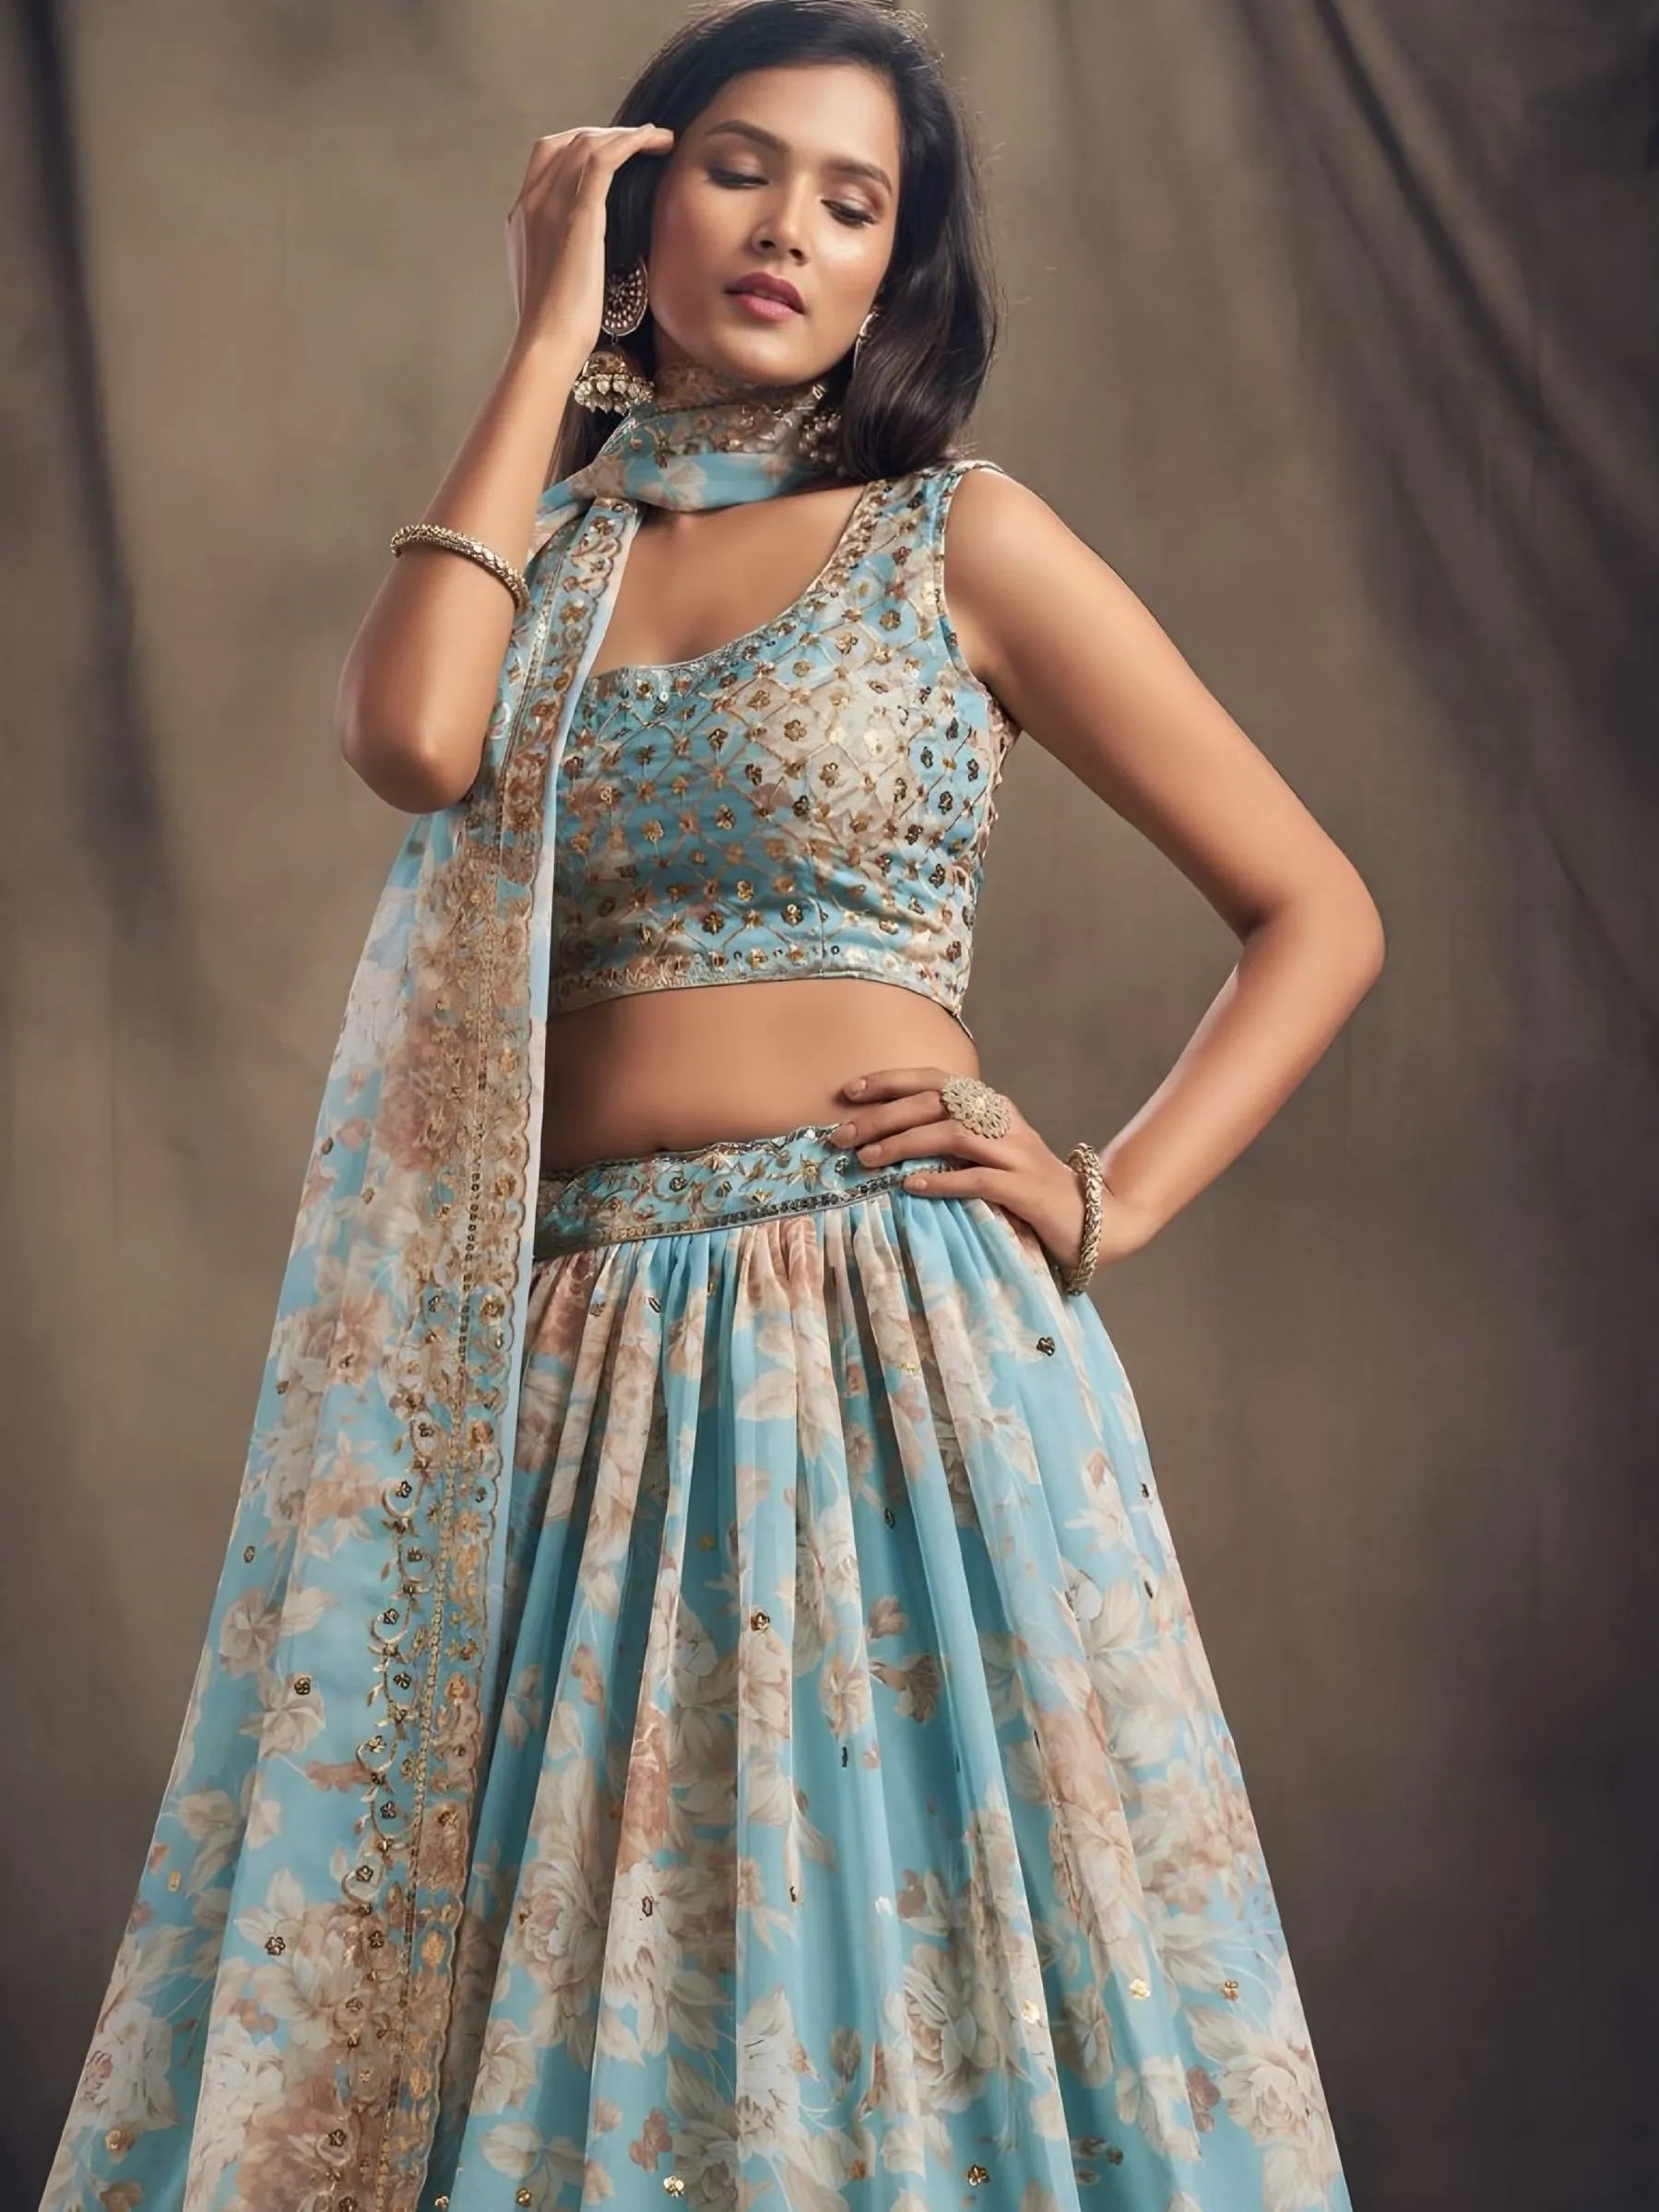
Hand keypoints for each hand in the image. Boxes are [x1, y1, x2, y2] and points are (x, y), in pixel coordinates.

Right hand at [506, 124, 674, 354]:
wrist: (547, 343)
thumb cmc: (554, 326)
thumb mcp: (551, 278)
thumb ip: (559, 252)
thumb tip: (582, 252)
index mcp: (523, 215)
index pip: (548, 156)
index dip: (581, 144)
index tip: (613, 152)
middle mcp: (533, 201)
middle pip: (567, 141)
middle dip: (606, 134)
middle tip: (641, 142)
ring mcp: (552, 205)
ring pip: (587, 143)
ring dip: (626, 135)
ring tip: (657, 138)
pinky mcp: (579, 216)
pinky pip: (604, 159)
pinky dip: (631, 142)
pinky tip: (655, 141)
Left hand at [831, 1067, 1161, 1273]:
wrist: (1091, 1221)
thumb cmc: (1026, 1190)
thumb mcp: (987, 1156)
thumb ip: (949, 1141)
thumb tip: (882, 1140)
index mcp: (991, 1106)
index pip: (934, 1081)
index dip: (890, 1081)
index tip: (848, 1092)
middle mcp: (1003, 1120)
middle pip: (935, 1103)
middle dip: (882, 1117)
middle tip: (841, 1136)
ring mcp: (1017, 1153)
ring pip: (952, 1134)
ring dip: (903, 1144)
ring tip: (868, 1161)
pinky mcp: (1025, 1188)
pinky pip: (977, 1178)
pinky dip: (941, 1180)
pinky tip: (911, 1187)